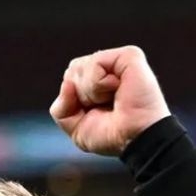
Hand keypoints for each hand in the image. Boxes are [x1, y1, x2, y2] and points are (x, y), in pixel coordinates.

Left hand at [49, 46, 170, 155]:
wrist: (135, 139)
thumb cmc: (111, 135)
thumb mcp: (75, 127)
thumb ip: (61, 108)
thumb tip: (67, 84)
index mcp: (98, 81)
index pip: (69, 78)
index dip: (73, 99)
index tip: (95, 112)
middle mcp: (109, 68)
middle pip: (72, 70)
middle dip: (80, 95)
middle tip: (104, 106)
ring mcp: (119, 60)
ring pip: (79, 66)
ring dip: (90, 91)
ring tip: (112, 99)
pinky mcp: (129, 55)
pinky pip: (94, 62)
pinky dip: (98, 83)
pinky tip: (117, 89)